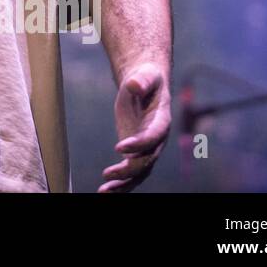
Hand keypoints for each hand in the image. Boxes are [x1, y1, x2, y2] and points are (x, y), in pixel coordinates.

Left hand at [98, 62, 170, 191]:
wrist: (145, 85)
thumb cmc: (146, 79)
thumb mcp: (146, 75)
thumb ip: (142, 80)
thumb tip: (133, 84)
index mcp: (162, 121)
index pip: (153, 136)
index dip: (140, 143)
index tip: (119, 147)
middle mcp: (157, 139)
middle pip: (147, 159)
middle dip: (129, 169)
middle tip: (108, 174)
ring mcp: (147, 148)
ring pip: (139, 172)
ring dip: (123, 183)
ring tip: (104, 191)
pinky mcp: (136, 152)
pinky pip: (131, 172)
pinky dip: (119, 182)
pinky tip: (104, 190)